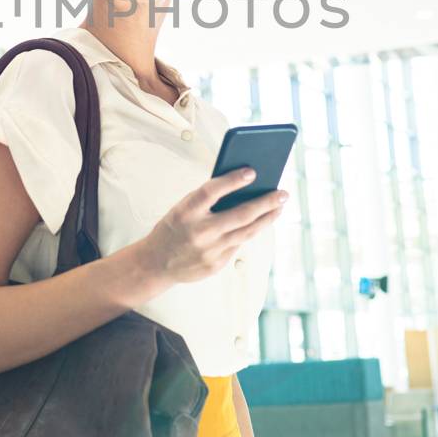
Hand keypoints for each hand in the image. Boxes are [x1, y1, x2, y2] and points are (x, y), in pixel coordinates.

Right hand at [135, 169, 286, 288]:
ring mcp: (208, 251)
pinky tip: (261, 222)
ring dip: (267, 218)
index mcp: (185, 212)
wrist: (155, 263)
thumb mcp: (182, 208)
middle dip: (265, 203)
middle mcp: (198, 232)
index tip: (252, 171)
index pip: (211, 191)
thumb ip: (207, 200)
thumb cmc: (173, 227)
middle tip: (282, 193)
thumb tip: (243, 187)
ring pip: (246, 232)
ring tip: (279, 207)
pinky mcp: (215, 265)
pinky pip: (237, 245)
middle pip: (240, 215)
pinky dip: (249, 232)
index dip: (232, 180)